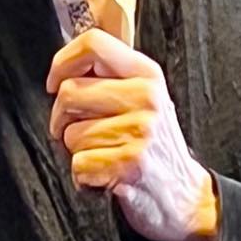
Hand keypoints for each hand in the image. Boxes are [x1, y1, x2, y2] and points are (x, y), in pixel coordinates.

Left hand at [47, 29, 217, 240]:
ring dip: (77, 151)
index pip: (93, 44)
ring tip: (105, 155)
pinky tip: (106, 176)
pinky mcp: (130, 163)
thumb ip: (111, 78)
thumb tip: (64, 67)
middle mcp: (146, 97)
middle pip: (69, 92)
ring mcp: (140, 130)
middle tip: (81, 132)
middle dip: (62, 118)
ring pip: (70, 133)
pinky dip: (84, 177)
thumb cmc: (154, 147)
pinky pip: (78, 164)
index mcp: (147, 74)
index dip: (62, 62)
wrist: (185, 197)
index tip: (55, 83)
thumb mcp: (145, 100)